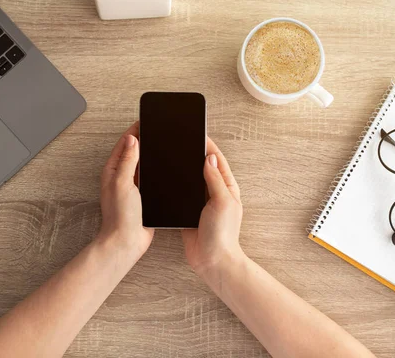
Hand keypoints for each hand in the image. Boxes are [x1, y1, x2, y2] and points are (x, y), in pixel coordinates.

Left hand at [98, 122, 153, 259]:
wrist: (126, 241)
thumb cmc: (120, 216)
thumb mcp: (123, 182)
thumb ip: (128, 160)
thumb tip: (132, 139)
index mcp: (113, 170)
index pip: (125, 143)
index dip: (135, 130)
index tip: (146, 120)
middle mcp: (121, 177)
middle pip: (134, 151)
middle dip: (144, 140)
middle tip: (156, 128)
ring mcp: (132, 186)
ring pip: (142, 164)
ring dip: (150, 155)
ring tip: (161, 143)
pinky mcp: (142, 196)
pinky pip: (150, 178)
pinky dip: (155, 171)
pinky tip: (164, 168)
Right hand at [182, 138, 243, 275]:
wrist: (212, 260)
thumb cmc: (223, 233)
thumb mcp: (222, 201)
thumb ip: (215, 179)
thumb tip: (209, 158)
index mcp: (227, 188)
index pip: (217, 161)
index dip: (208, 146)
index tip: (198, 133)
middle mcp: (215, 193)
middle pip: (203, 168)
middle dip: (194, 154)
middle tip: (182, 140)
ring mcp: (201, 203)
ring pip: (191, 180)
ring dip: (184, 169)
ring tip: (173, 155)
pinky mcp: (188, 213)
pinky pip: (181, 195)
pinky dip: (176, 187)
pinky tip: (166, 179)